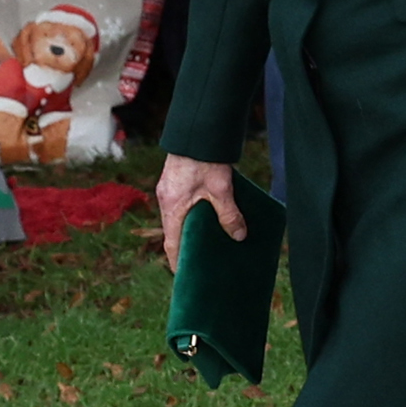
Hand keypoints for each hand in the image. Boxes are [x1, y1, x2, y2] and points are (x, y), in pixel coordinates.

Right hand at [155, 153, 242, 268]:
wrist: (198, 129)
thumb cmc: (206, 158)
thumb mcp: (221, 189)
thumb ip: (229, 214)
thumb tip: (238, 237)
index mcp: (172, 207)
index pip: (171, 244)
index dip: (177, 262)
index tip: (184, 277)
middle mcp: (166, 200)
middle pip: (174, 231)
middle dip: (186, 247)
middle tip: (202, 262)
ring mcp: (169, 189)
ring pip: (179, 217)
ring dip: (191, 229)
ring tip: (209, 241)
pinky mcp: (175, 181)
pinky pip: (182, 204)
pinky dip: (192, 214)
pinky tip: (209, 215)